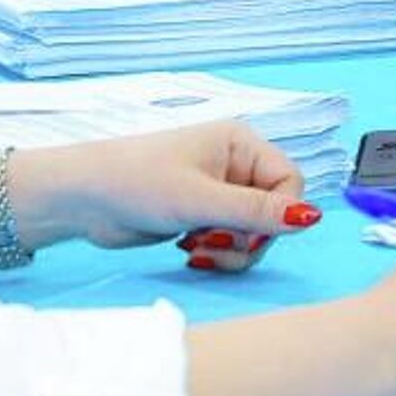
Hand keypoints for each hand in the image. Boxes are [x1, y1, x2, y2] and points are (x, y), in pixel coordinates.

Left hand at [13, 121, 314, 262]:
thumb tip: (313, 218)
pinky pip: (232, 240)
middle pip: (275, 211)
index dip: (279, 215)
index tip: (250, 236)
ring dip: (232, 249)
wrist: (82, 199)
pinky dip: (217, 252)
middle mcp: (234, 164)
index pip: (290, 182)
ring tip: (199, 249)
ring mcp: (218, 191)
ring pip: (254, 232)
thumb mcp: (199, 200)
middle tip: (215, 244)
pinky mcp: (202, 214)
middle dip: (250, 238)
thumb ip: (257, 212)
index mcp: (240, 143)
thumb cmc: (136, 184)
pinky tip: (190, 250)